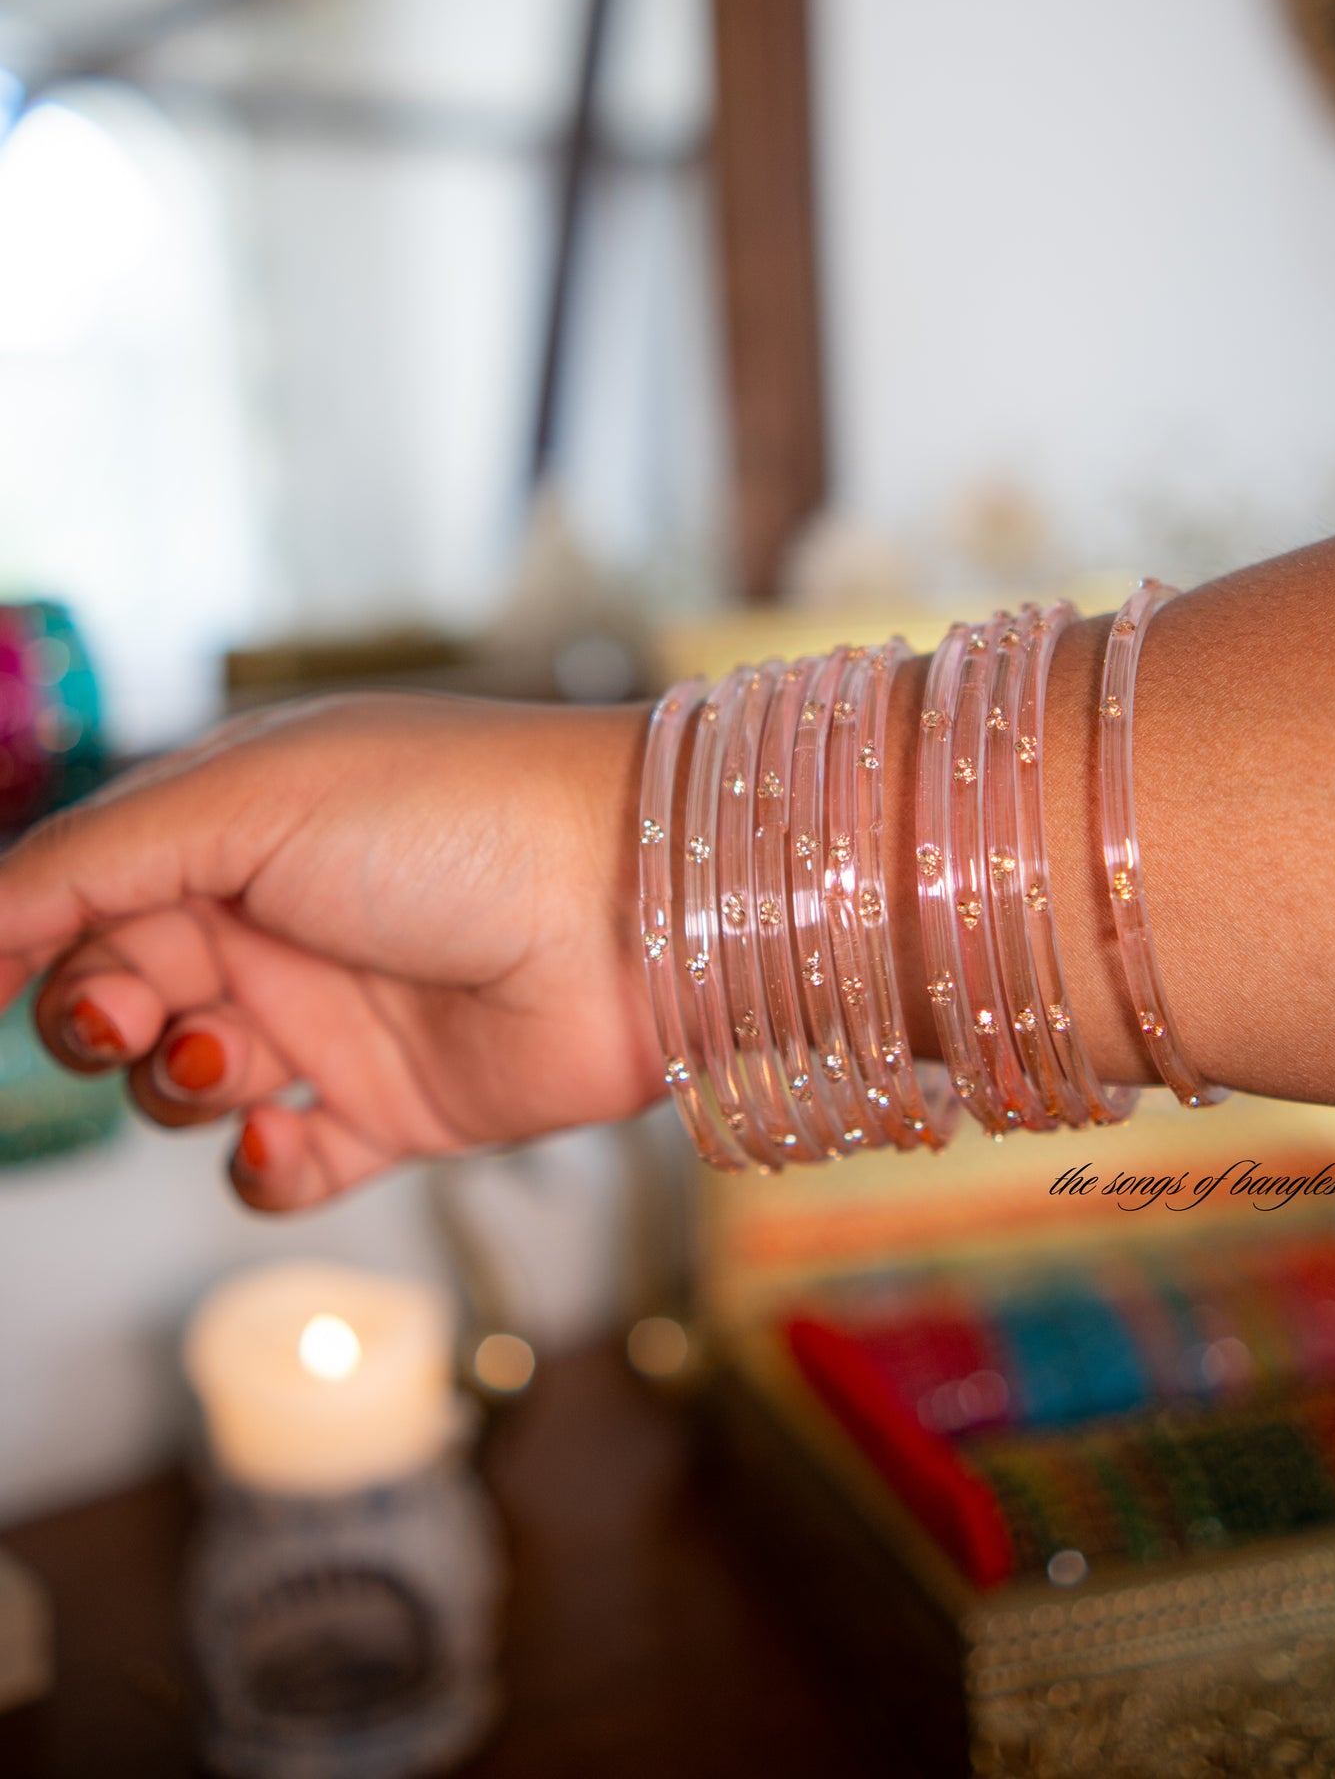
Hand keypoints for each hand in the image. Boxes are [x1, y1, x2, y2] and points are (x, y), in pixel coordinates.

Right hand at [0, 694, 656, 1210]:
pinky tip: (285, 1131)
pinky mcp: (394, 1108)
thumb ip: (94, 859)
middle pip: (118, 988)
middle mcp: (277, 915)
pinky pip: (279, 1166)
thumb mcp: (247, 799)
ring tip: (224, 1057)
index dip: (21, 936)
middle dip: (95, 1012)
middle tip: (132, 1015)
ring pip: (183, 1082)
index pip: (86, 884)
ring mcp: (334, 1015)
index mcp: (236, 821)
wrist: (641, 908)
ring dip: (175, 1084)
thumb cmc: (457, 816)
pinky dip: (258, 1166)